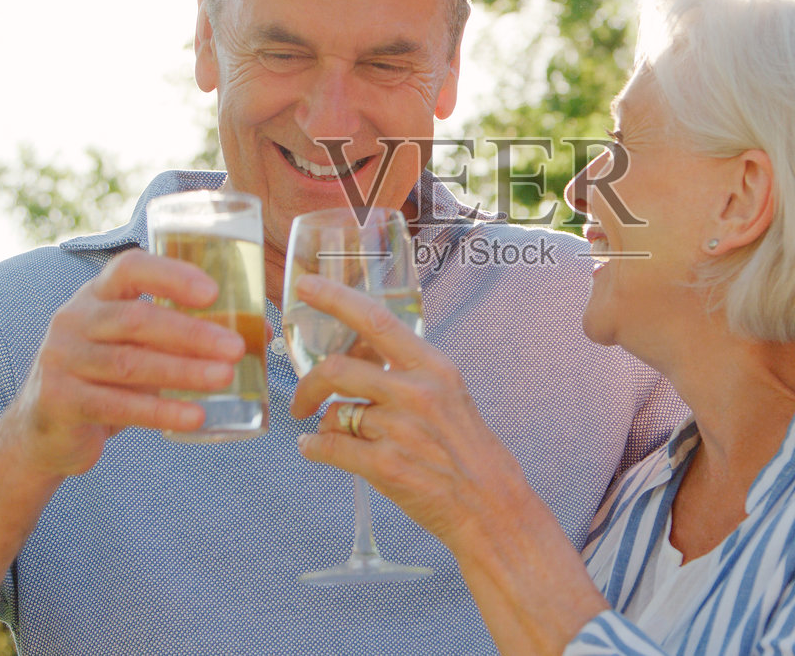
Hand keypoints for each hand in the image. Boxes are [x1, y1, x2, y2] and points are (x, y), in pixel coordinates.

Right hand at [1, 248, 247, 477]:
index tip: (214, 291)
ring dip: (183, 371)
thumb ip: (178, 332)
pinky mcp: (59, 401)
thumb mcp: (133, 345)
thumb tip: (258, 329)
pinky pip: (118, 405)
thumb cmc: (106, 378)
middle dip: (192, 333)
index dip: (171, 274)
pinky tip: (196, 416)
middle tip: (236, 346)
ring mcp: (62, 360)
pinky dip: (161, 411)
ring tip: (225, 377)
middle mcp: (73, 320)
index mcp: (95, 295)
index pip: (129, 268)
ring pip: (130, 363)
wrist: (44, 430)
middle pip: (137, 319)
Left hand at [288, 276, 529, 545]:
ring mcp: (400, 430)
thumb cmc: (469, 454)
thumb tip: (358, 358)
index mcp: (435, 368)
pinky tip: (313, 451)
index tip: (306, 286)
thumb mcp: (449, 397)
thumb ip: (408, 375)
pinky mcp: (385, 467)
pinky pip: (329, 449)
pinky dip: (313, 449)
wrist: (492, 508)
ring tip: (326, 435)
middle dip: (309, 383)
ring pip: (333, 414)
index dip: (336, 298)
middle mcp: (417, 393)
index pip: (377, 320)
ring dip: (321, 424)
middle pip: (338, 368)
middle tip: (302, 400)